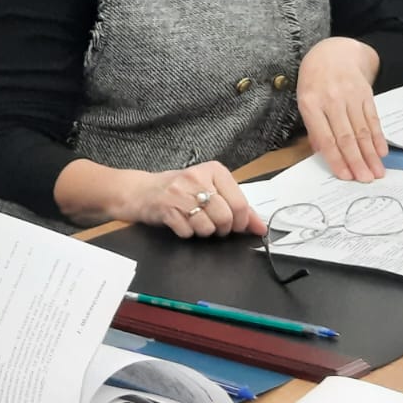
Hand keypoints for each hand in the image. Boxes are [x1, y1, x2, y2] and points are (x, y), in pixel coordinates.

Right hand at [124, 162, 264, 239]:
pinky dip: (186, 233)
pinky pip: (188, 232)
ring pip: (207, 227)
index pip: (240, 204)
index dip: (240, 222)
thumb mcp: (211, 190)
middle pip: (225, 217)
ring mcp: (180, 193)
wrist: (141, 191)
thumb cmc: (181, 190)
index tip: (234, 224)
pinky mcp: (166, 208)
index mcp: (214, 170)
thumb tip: (261, 228)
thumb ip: (238, 206)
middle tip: (212, 224)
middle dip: (221, 229)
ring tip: (194, 220)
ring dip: (203, 231)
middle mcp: (197, 178)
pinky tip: (180, 222)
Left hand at [296, 36, 386, 181]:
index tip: (345, 176)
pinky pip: (373, 119)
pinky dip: (378, 137)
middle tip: (365, 180)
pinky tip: (381, 151)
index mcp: (311, 103)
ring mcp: (351, 96)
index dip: (337, 159)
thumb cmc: (314, 80)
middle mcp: (332, 100)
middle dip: (357, 161)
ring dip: (370, 154)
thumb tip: (322, 153)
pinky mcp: (366, 94)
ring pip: (362, 130)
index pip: (326, 137)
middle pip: (346, 136)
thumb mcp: (304, 99)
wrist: (334, 52)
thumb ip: (313, 127)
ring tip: (377, 172)